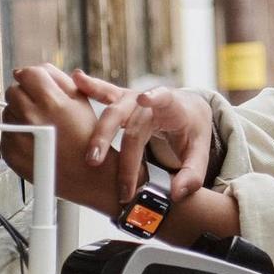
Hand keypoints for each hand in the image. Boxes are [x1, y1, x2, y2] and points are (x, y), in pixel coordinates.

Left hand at [0, 64, 121, 211]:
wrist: (89, 176)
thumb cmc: (88, 138)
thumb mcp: (81, 101)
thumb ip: (56, 78)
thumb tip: (29, 70)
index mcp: (50, 101)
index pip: (26, 73)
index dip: (31, 77)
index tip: (35, 84)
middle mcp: (31, 118)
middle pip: (12, 91)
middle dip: (24, 95)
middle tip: (40, 108)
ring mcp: (18, 137)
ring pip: (8, 112)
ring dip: (19, 115)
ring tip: (41, 128)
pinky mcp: (10, 154)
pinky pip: (6, 134)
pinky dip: (17, 135)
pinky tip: (36, 142)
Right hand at [70, 70, 215, 203]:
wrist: (187, 110)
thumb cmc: (191, 130)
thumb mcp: (199, 152)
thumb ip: (192, 175)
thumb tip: (176, 194)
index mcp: (172, 107)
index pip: (163, 100)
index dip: (154, 97)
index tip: (145, 97)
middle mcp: (149, 100)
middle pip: (129, 120)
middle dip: (113, 142)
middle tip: (98, 163)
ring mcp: (132, 98)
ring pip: (112, 112)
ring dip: (98, 134)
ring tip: (89, 155)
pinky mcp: (120, 100)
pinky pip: (103, 92)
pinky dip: (89, 86)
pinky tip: (74, 79)